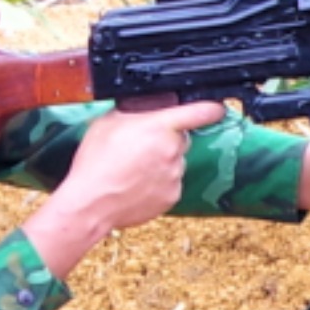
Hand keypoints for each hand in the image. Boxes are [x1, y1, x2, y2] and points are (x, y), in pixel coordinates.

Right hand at [21, 100, 224, 277]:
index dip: (212, 108)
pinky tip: (136, 183)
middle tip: (140, 146)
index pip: (201, 112)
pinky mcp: (172, 196)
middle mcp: (174, 151)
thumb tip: (148, 109)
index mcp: (161, 127)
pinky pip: (171, 183)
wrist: (91, 202)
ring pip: (175, 162)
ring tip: (132, 168)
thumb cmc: (96, 161)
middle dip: (166, 139)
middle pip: (181, 138)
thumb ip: (136, 112)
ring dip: (161, 162)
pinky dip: (159, 182)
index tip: (217, 108)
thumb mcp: (109, 121)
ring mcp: (175, 176)